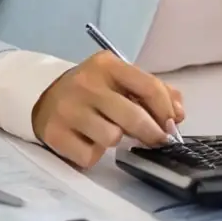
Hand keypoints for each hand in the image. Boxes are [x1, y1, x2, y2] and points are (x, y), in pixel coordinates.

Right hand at [32, 51, 184, 168]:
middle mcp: (86, 84)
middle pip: (133, 117)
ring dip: (117, 140)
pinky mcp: (55, 134)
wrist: (43, 97)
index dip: (166, 109)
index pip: (148, 87)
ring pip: (112, 138)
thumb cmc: (92, 90)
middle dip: (152, 133)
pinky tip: (88, 140)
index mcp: (107, 65)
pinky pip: (89, 155)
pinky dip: (94, 153)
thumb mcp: (120, 79)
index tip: (173, 123)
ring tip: (109, 131)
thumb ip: (152, 91)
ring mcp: (68, 109)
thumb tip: (178, 114)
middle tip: (157, 140)